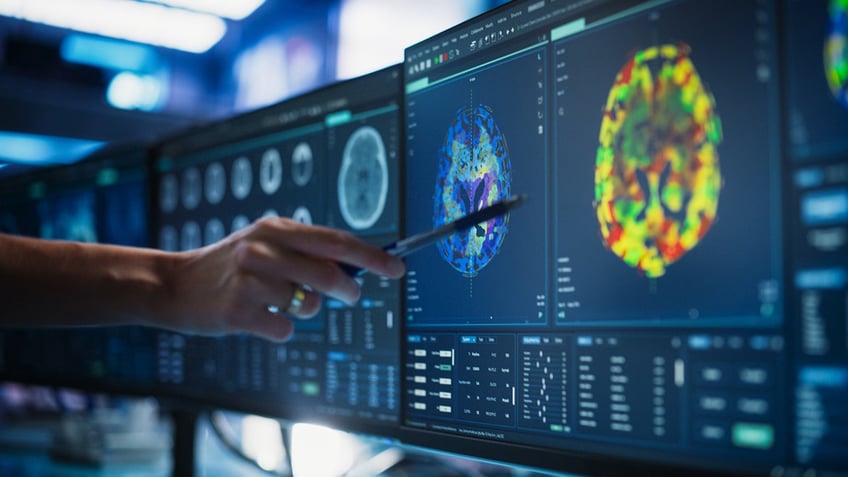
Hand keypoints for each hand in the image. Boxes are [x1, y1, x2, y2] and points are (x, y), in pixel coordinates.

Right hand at [157, 217, 405, 341]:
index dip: (372, 255)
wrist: (174, 285)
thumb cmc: (229, 266)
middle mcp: (263, 248)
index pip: (336, 241)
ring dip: (305, 309)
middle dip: (348, 289)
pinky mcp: (237, 310)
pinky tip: (260, 318)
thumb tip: (356, 267)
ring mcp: (249, 278)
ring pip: (308, 304)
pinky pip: (284, 327)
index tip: (397, 267)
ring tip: (281, 302)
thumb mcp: (264, 244)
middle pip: (329, 273)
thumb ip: (306, 251)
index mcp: (276, 229)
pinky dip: (280, 328)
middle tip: (351, 295)